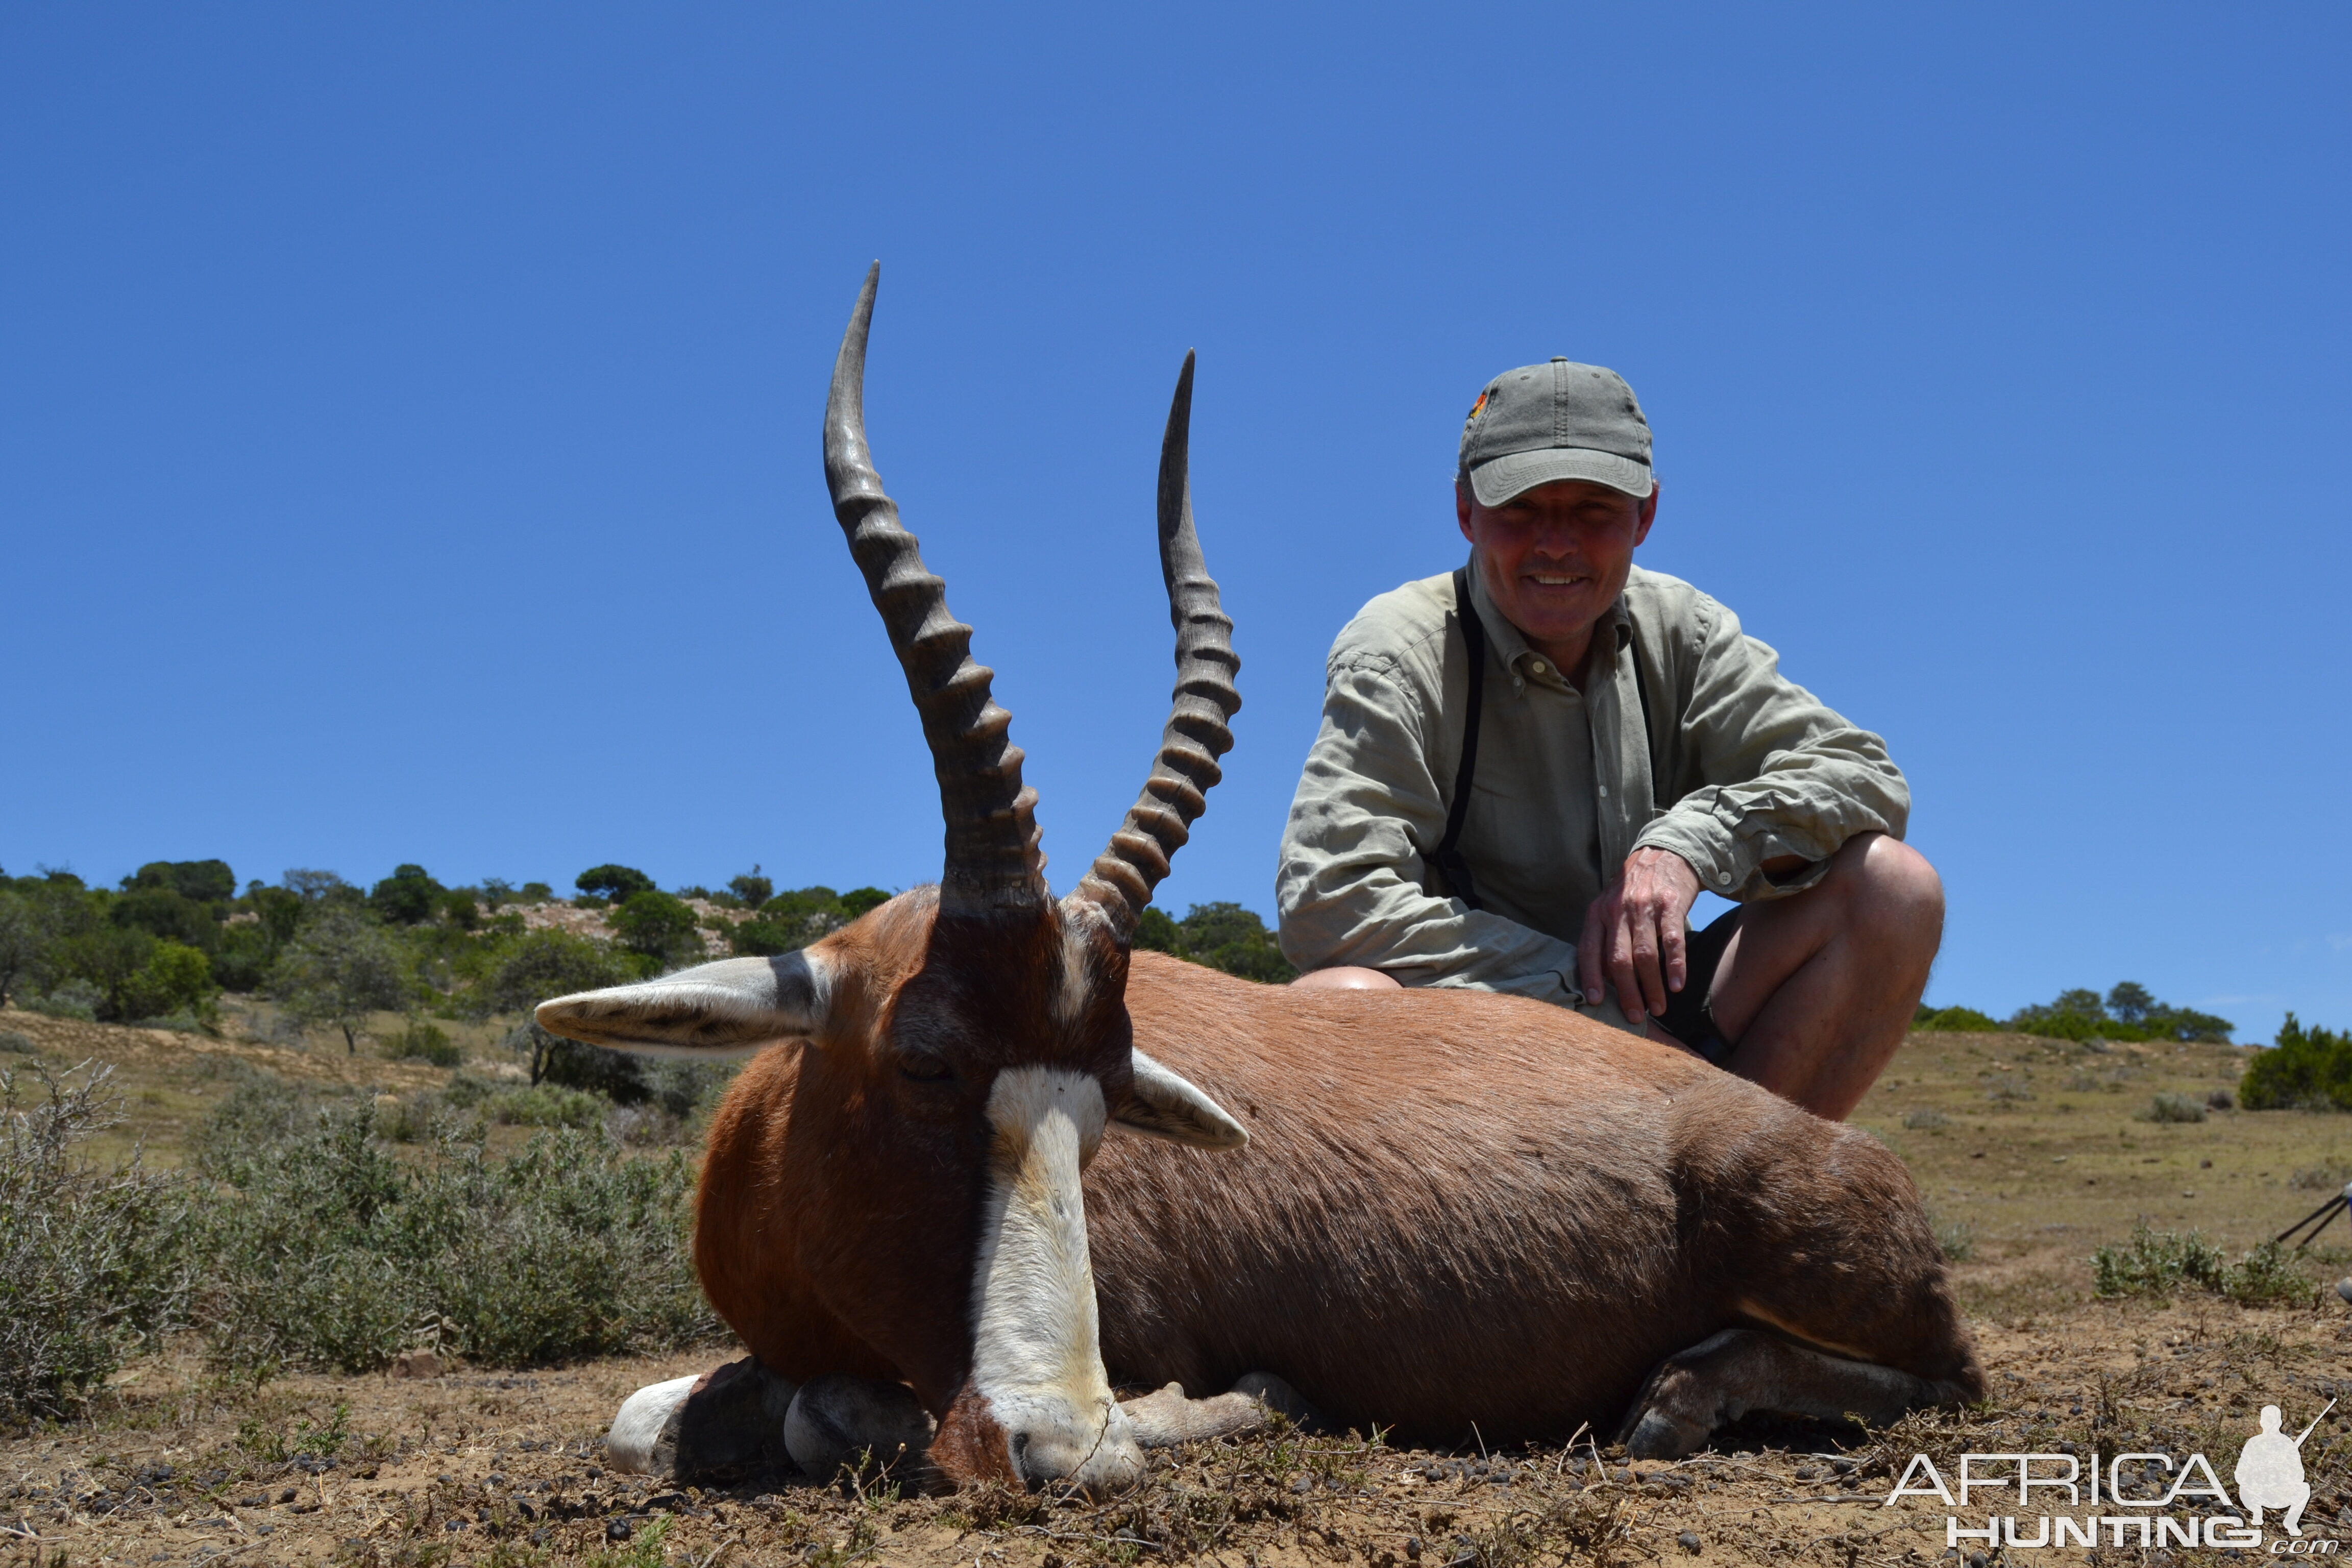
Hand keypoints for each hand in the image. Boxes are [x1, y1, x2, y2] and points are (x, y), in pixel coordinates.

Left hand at [1578, 849, 1702, 1018]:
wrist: (1666, 853)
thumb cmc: (1635, 889)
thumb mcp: (1610, 906)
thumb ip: (1604, 937)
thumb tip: (1603, 979)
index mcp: (1597, 912)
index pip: (1588, 950)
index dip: (1591, 978)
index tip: (1596, 1002)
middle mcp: (1617, 909)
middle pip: (1618, 959)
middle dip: (1626, 992)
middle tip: (1635, 1016)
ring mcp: (1644, 906)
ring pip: (1645, 955)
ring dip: (1652, 986)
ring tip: (1658, 1008)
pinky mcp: (1670, 904)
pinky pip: (1672, 941)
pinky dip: (1675, 966)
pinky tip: (1677, 986)